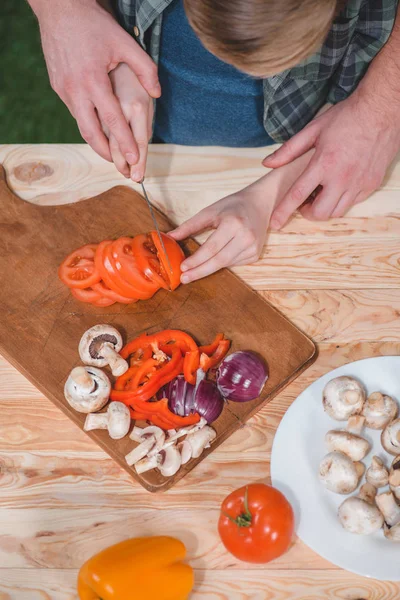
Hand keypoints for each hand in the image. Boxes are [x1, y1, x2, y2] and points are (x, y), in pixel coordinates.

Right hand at [32, 0, 159, 164]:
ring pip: (80, 125)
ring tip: (110, 152)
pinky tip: (98, 128)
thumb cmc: (95, 25)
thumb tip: (156, 94)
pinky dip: (87, 123)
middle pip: (91, 133)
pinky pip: (74, 112)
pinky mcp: (57, 86)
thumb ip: (145, 69)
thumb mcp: (125, 43)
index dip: (125, 142)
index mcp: (94, 81)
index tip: (135, 159)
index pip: (113, 121)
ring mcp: (63, 90)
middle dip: (107, 153)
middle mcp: (76, 89)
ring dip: (96, 141)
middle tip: (120, 166)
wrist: (59, 9)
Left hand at [169, 178, 275, 282]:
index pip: (211, 248)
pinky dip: (222, 263)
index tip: (183, 268)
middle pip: (218, 261)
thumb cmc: (232, 206)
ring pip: (225, 264)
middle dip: (199, 271)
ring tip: (195, 269)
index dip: (196, 260)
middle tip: (185, 278)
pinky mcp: (255, 254)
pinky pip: (234, 264)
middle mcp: (246, 237)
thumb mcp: (210, 211)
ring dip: (209, 268)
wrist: (259, 204)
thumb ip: (189, 226)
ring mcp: (253, 247)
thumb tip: (170, 237)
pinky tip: (216, 258)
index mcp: (233, 224)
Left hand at [264, 92, 399, 227]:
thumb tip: (268, 163)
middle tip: (304, 202)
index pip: (298, 194)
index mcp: (324, 163)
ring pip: (336, 212)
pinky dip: (341, 200)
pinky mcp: (371, 184)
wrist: (382, 110)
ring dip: (325, 208)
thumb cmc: (347, 117)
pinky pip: (352, 203)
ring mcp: (359, 183)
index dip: (284, 211)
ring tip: (322, 193)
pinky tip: (338, 186)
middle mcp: (342, 177)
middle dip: (307, 213)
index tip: (275, 222)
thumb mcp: (313, 129)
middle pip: (320, 212)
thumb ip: (289, 150)